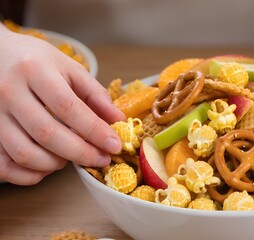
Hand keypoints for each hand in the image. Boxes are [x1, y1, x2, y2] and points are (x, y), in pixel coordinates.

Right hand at [0, 28, 124, 184]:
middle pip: (47, 133)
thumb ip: (95, 94)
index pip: (68, 107)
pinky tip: (47, 167)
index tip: (115, 145)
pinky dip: (29, 174)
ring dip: (55, 164)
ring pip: (24, 152)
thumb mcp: (69, 68)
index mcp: (35, 71)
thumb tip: (118, 121)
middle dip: (80, 152)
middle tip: (101, 158)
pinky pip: (4, 165)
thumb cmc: (36, 62)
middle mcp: (9, 91)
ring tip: (72, 157)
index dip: (94, 130)